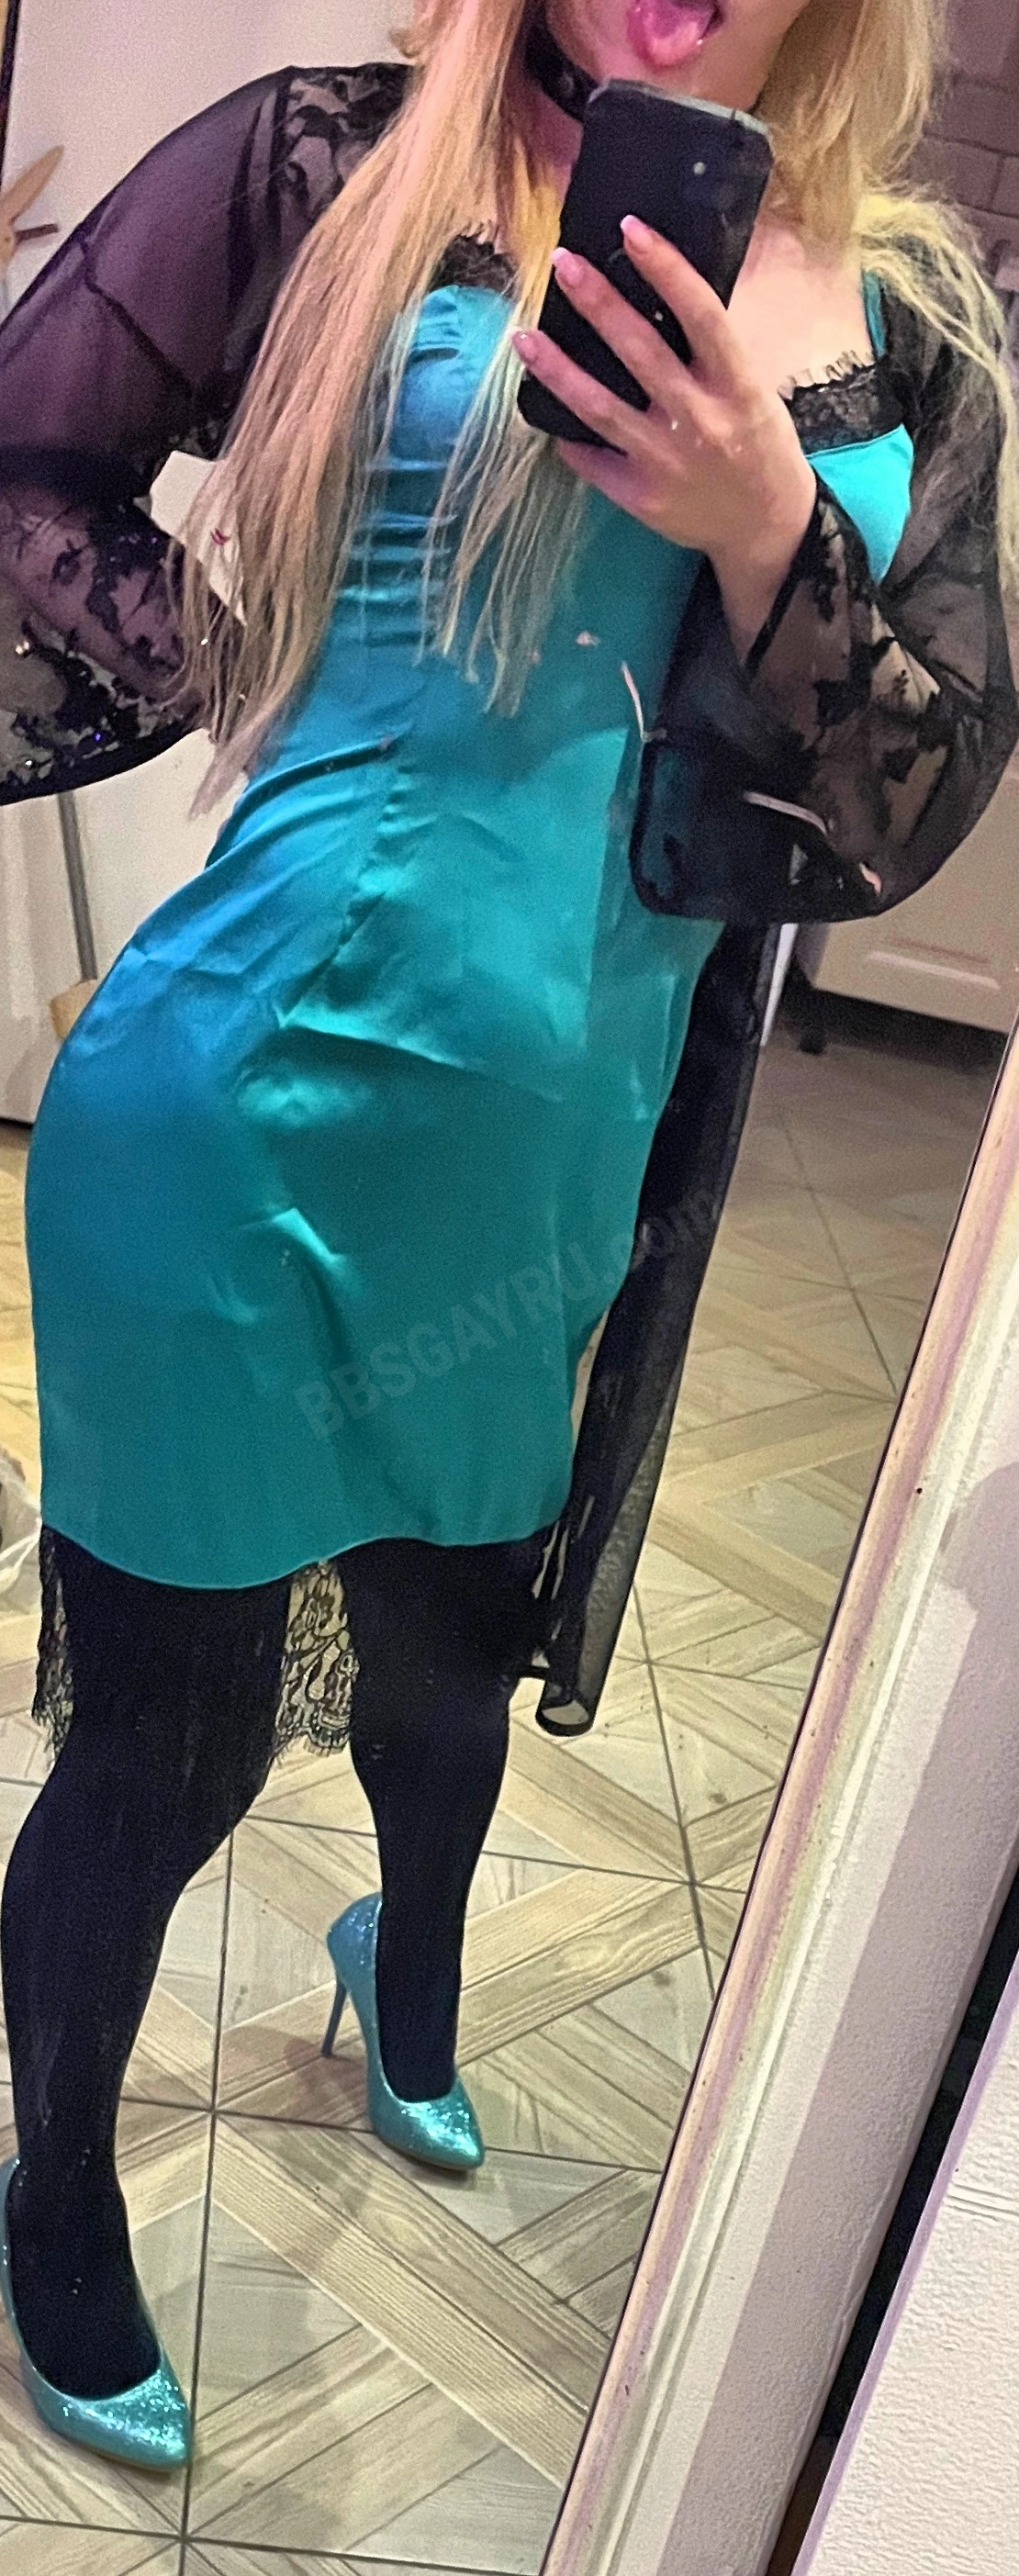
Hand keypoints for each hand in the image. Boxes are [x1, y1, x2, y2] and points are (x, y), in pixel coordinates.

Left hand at [512, 217, 817, 659]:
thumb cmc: (757, 444)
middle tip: (562, 264)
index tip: (630, 229)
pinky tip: (542, 408)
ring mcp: (667, 461)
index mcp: (736, 385)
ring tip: (523, 337)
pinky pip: (592, 458)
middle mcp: (701, 420)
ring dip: (557, 369)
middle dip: (597, 303)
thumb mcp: (750, 390)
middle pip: (639, 351)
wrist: (764, 527)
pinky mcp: (642, 496)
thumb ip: (711, 352)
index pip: (700, 314)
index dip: (665, 268)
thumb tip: (659, 293)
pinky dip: (567, 434)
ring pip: (600, 407)